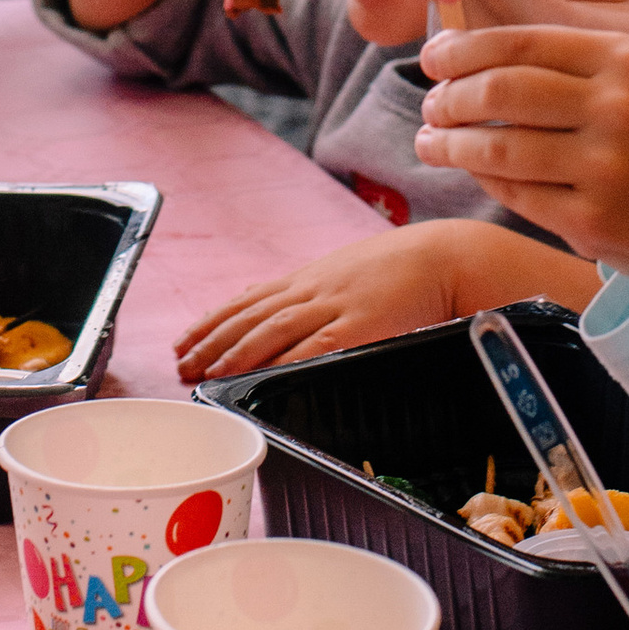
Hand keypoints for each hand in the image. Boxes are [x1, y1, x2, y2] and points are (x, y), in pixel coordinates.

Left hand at [174, 218, 594, 379]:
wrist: (450, 256)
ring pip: (271, 330)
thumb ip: (321, 294)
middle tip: (179, 363)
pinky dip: (282, 360)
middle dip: (210, 341)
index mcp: (311, 278)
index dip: (213, 321)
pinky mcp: (360, 324)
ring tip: (204, 372)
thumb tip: (291, 314)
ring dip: (234, 353)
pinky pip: (314, 346)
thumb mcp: (353, 274)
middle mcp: (314, 288)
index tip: (184, 339)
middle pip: (250, 316)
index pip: (248, 299)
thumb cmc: (407, 268)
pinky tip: (260, 374)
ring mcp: (335, 305)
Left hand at [410, 0, 628, 277]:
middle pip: (501, 91)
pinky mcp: (592, 220)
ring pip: (498, 147)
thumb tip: (474, 44)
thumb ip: (571, 57)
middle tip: (430, 103)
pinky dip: (482, 179)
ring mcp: (606, 167)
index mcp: (627, 57)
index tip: (432, 57)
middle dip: (449, 96)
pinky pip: (515, 194)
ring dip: (450, 143)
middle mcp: (619, 107)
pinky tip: (471, 170)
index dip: (463, 48)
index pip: (522, 41)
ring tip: (430, 141)